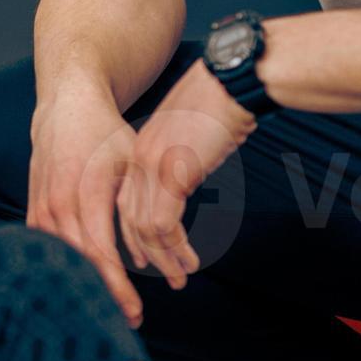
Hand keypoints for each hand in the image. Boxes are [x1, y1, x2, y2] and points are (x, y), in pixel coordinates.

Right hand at [29, 85, 146, 323]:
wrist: (66, 110)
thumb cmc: (107, 136)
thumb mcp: (134, 162)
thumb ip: (145, 204)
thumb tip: (167, 250)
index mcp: (85, 193)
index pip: (100, 254)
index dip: (117, 287)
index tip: (136, 310)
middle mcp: (57, 205)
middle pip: (79, 265)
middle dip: (105, 296)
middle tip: (130, 320)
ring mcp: (41, 210)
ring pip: (61, 261)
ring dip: (84, 286)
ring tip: (110, 308)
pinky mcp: (33, 213)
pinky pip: (48, 251)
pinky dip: (66, 270)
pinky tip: (85, 287)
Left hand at [117, 64, 255, 292]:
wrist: (234, 81)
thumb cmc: (225, 101)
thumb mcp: (194, 132)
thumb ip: (183, 155)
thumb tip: (188, 172)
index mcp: (142, 147)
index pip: (127, 200)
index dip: (133, 233)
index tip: (143, 256)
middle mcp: (139, 158)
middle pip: (129, 218)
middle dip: (145, 253)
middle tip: (163, 276)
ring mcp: (151, 167)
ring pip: (143, 228)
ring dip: (163, 258)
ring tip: (180, 278)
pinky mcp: (169, 176)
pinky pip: (162, 225)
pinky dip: (174, 250)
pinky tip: (189, 263)